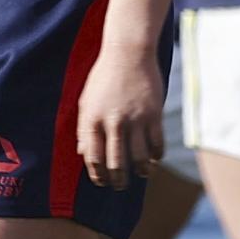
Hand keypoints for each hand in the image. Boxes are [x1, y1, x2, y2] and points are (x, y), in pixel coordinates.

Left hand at [74, 37, 163, 187]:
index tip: (102, 181)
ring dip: (140, 171)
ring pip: (139, 157)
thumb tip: (83, 153)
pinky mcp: (154, 114)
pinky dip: (156, 156)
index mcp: (92, 119)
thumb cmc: (104, 76)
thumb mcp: (86, 100)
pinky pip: (157, 143)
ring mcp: (135, 118)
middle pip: (116, 162)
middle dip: (118, 180)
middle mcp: (113, 121)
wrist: (128, 52)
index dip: (97, 174)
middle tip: (120, 186)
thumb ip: (84, 128)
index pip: (93, 157)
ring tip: (141, 175)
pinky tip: (154, 159)